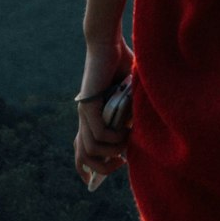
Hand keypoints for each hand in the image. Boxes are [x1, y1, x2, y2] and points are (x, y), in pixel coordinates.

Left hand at [74, 36, 133, 188]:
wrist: (107, 43)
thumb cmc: (120, 64)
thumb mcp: (128, 95)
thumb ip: (130, 112)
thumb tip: (138, 132)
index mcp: (91, 118)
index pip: (81, 151)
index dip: (87, 169)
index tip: (102, 178)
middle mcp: (84, 118)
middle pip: (83, 157)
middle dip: (101, 169)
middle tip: (121, 163)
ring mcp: (84, 112)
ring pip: (91, 148)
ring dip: (112, 151)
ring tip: (127, 144)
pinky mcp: (88, 105)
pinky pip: (98, 133)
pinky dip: (113, 137)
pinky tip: (126, 129)